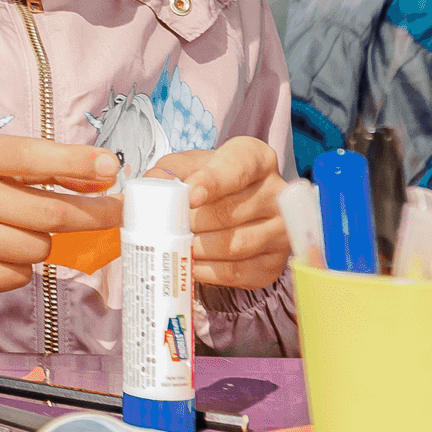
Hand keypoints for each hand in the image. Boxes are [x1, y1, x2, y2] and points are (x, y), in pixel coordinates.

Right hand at [0, 133, 120, 294]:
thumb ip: (35, 164)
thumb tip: (101, 176)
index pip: (30, 157)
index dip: (76, 164)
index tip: (112, 169)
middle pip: (47, 213)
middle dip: (89, 215)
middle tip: (113, 213)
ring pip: (37, 249)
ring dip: (41, 241)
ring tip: (14, 228)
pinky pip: (17, 276)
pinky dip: (18, 265)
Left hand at [151, 137, 289, 288]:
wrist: (228, 205)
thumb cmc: (203, 181)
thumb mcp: (184, 166)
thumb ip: (166, 173)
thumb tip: (150, 189)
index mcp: (257, 158)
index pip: (237, 167)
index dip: (213, 182)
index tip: (190, 196)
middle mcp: (278, 193)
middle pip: (231, 212)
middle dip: (194, 222)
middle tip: (168, 227)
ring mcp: (281, 230)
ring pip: (236, 245)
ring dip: (199, 249)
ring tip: (175, 246)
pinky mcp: (274, 263)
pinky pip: (239, 272)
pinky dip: (208, 271)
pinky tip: (189, 265)